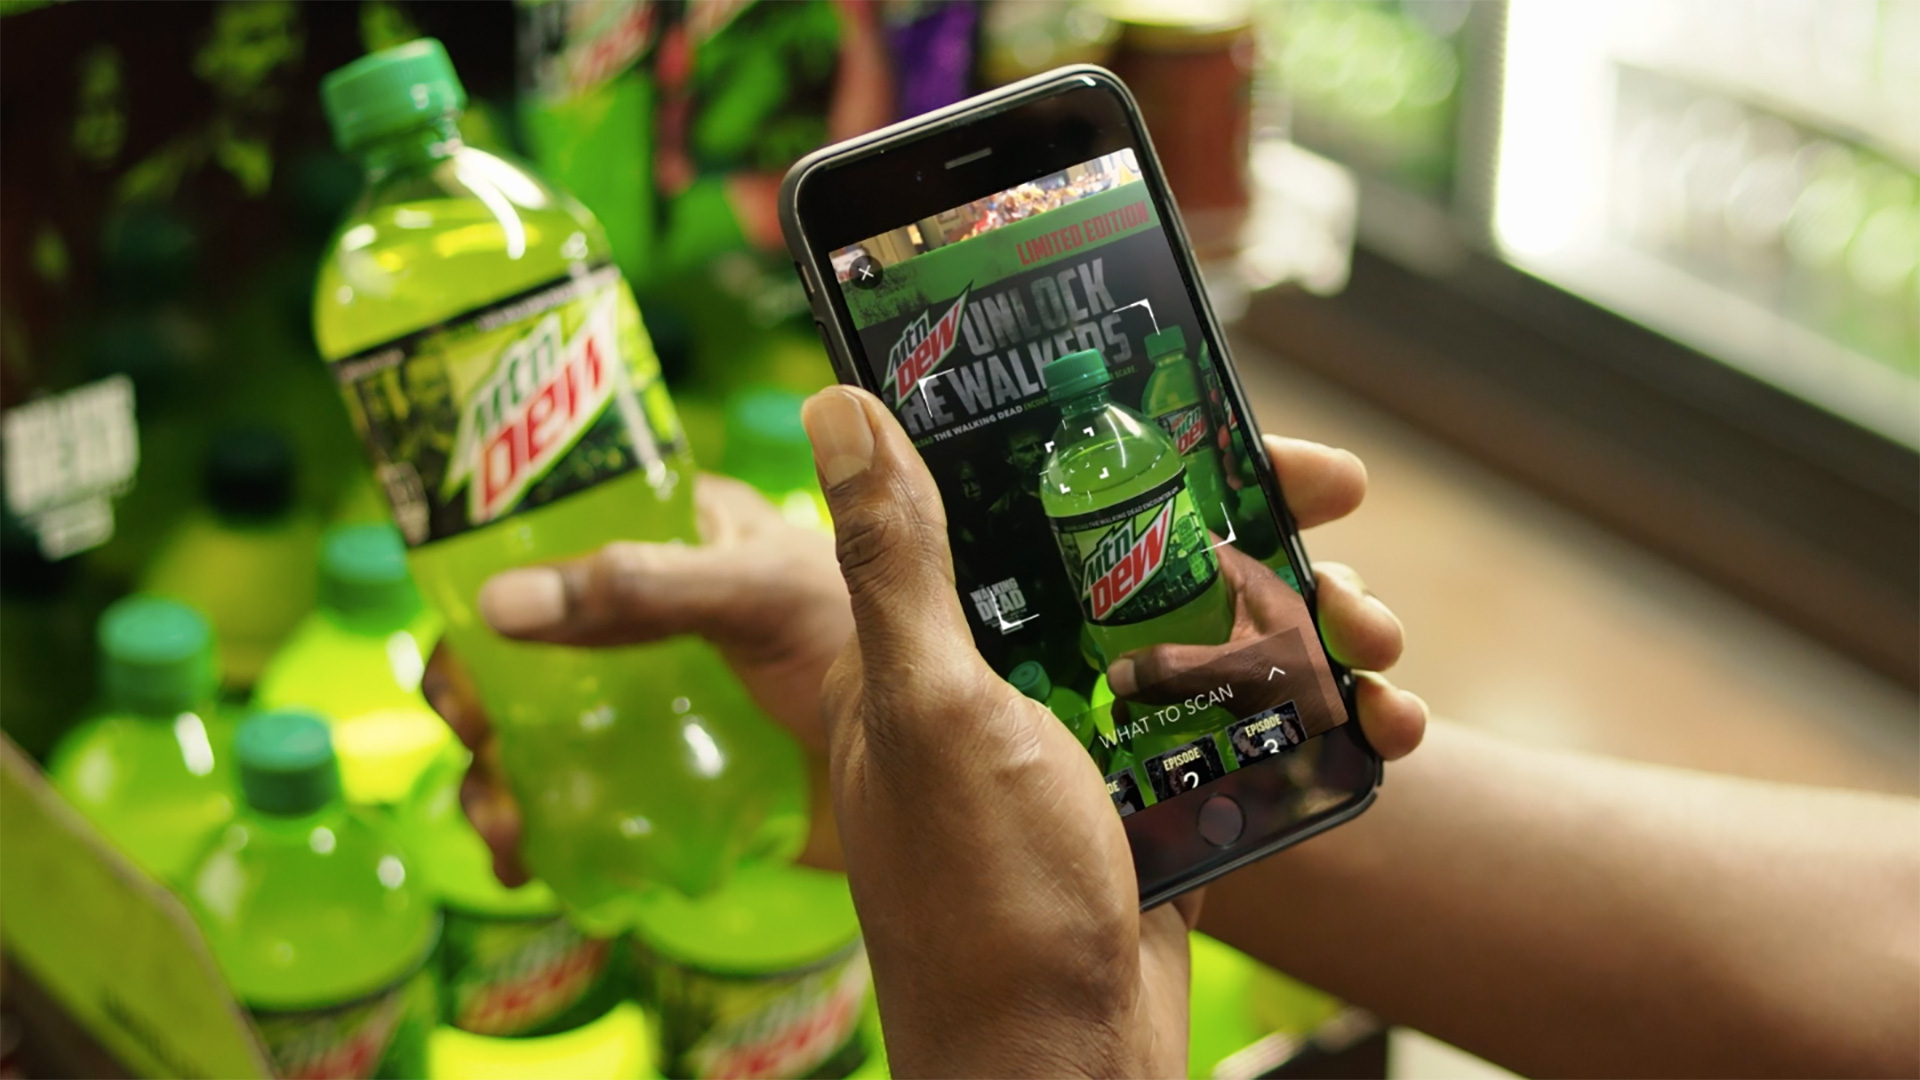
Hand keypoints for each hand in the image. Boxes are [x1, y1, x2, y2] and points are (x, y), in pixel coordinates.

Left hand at [425, 437, 1424, 885]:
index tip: (1210, 395)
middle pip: (1141, 550)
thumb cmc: (984, 898)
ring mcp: (1094, 735)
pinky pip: (1245, 725)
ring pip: (1209, 632)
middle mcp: (1014, 673)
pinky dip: (1320, 717)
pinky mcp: (1158, 794)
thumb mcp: (936, 712)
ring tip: (1383, 633)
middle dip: (1253, 522)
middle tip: (1344, 498)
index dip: (1111, 431)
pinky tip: (1386, 719)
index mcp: (941, 638)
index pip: (1022, 492)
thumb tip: (836, 408)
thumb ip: (897, 566)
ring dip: (1308, 621)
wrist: (1062, 1069)